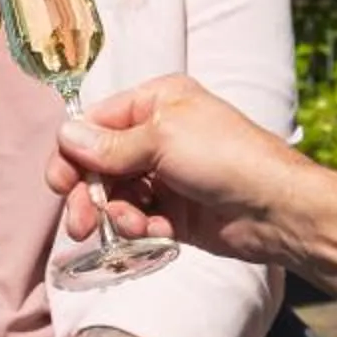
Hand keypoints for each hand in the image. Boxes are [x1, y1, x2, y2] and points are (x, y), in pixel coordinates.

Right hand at [47, 75, 312, 267]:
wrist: (275, 210)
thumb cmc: (226, 158)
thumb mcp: (163, 140)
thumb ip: (110, 145)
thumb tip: (65, 135)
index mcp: (156, 102)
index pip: (95, 123)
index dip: (73, 154)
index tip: (61, 185)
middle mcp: (157, 135)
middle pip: (98, 164)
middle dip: (89, 194)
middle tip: (81, 225)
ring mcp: (165, 175)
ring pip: (116, 196)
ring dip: (118, 215)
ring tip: (136, 227)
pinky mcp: (174, 212)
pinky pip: (138, 220)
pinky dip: (141, 229)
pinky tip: (159, 234)